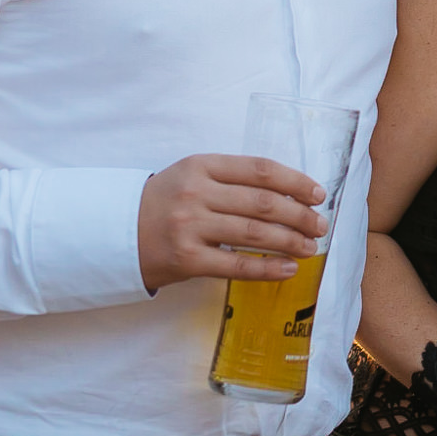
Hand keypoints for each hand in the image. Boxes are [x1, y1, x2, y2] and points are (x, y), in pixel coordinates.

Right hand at [137, 153, 327, 292]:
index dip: (295, 181)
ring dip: (290, 241)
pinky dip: (267, 268)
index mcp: (202, 166)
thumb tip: (290, 193)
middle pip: (263, 202)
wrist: (116, 233)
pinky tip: (288, 270)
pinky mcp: (186, 259)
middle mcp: (196, 193)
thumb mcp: (193, 176)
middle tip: (320, 225)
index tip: (317, 194)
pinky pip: (237, 265)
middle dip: (300, 215)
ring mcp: (190, 227)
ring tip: (310, 247)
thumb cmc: (165, 202)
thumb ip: (233, 179)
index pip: (260, 170)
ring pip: (254, 233)